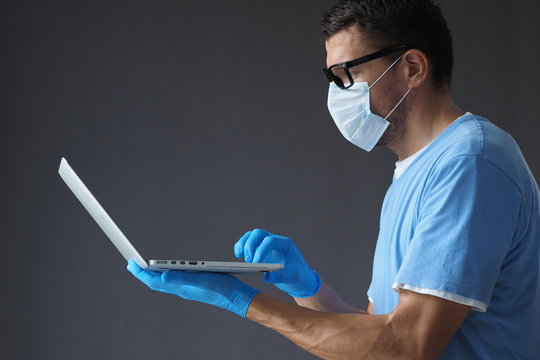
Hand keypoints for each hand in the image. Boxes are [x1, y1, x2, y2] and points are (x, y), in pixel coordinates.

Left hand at [127, 259, 259, 317]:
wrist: (235, 297)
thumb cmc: (221, 288)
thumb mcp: (201, 280)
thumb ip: (181, 278)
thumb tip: (161, 275)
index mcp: (180, 287)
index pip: (154, 281)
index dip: (141, 272)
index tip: (131, 263)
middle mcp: (180, 288)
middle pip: (155, 281)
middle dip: (142, 273)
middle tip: (131, 263)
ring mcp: (186, 288)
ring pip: (163, 281)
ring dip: (152, 274)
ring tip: (144, 267)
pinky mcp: (193, 286)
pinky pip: (172, 281)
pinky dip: (164, 274)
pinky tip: (166, 271)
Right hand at [234, 229, 319, 297]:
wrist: (299, 278)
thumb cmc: (298, 276)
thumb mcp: (292, 277)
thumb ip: (280, 277)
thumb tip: (266, 277)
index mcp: (285, 244)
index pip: (270, 241)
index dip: (261, 250)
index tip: (256, 263)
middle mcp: (275, 241)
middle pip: (258, 234)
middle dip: (250, 245)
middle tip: (249, 261)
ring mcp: (266, 245)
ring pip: (251, 236)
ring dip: (243, 244)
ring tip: (239, 256)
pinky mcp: (259, 251)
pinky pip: (248, 244)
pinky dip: (241, 247)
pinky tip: (239, 257)